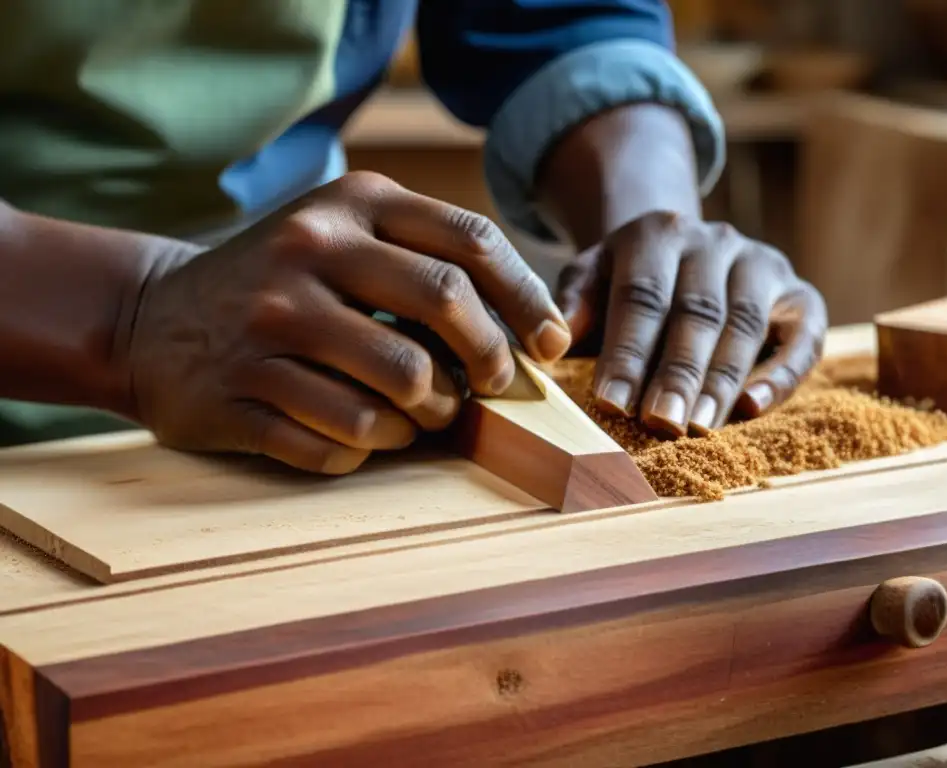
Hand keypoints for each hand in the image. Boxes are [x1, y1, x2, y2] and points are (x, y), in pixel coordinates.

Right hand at [126, 172, 571, 472]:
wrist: (151, 315)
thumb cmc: (281, 283)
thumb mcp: (342, 238)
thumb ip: (426, 261)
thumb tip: (530, 329)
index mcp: (350, 205)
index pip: (470, 242)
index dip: (527, 298)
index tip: (551, 343)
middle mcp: (309, 252)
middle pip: (445, 305)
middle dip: (488, 359)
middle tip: (490, 386)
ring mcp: (270, 322)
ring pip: (403, 382)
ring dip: (431, 414)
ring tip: (424, 415)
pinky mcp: (241, 390)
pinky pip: (343, 438)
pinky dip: (370, 448)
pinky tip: (364, 435)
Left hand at [556, 212, 826, 434]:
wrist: (684, 249)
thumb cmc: (628, 280)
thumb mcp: (592, 277)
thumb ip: (574, 303)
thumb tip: (555, 340)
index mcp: (657, 234)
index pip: (641, 298)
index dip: (626, 352)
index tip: (610, 403)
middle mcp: (715, 241)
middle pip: (696, 313)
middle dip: (677, 374)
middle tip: (660, 424)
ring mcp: (762, 264)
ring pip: (745, 326)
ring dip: (721, 381)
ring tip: (699, 428)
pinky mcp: (800, 294)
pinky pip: (802, 336)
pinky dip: (782, 374)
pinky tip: (754, 408)